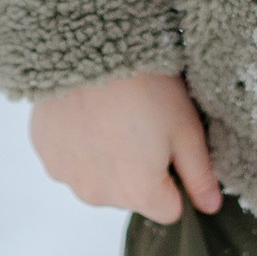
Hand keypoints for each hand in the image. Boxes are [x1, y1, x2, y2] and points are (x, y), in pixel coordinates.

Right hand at [29, 71, 222, 225]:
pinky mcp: (45, 154)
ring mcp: (67, 176)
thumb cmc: (145, 86)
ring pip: (99, 179)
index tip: (170, 145)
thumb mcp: (186, 128)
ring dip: (107, 159)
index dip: (175, 179)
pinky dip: (79, 144)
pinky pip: (70, 161)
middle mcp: (99, 196)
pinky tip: (87, 111)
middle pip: (131, 196)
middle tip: (142, 123)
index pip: (169, 209)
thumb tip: (211, 207)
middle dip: (140, 170)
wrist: (88, 47)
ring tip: (113, 114)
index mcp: (138, 193)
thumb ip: (200, 176)